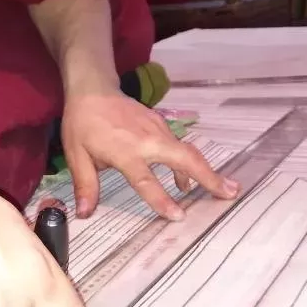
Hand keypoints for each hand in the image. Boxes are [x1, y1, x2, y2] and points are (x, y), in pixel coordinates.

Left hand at [61, 90, 239, 219]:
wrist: (92, 89)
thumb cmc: (82, 123)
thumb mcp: (76, 155)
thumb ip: (85, 185)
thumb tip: (84, 213)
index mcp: (126, 151)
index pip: (147, 180)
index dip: (162, 199)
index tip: (179, 216)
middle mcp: (148, 140)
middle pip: (185, 159)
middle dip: (209, 177)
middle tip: (230, 194)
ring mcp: (157, 130)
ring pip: (188, 151)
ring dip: (205, 170)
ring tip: (223, 189)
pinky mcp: (160, 124)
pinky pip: (179, 145)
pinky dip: (189, 162)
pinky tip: (185, 178)